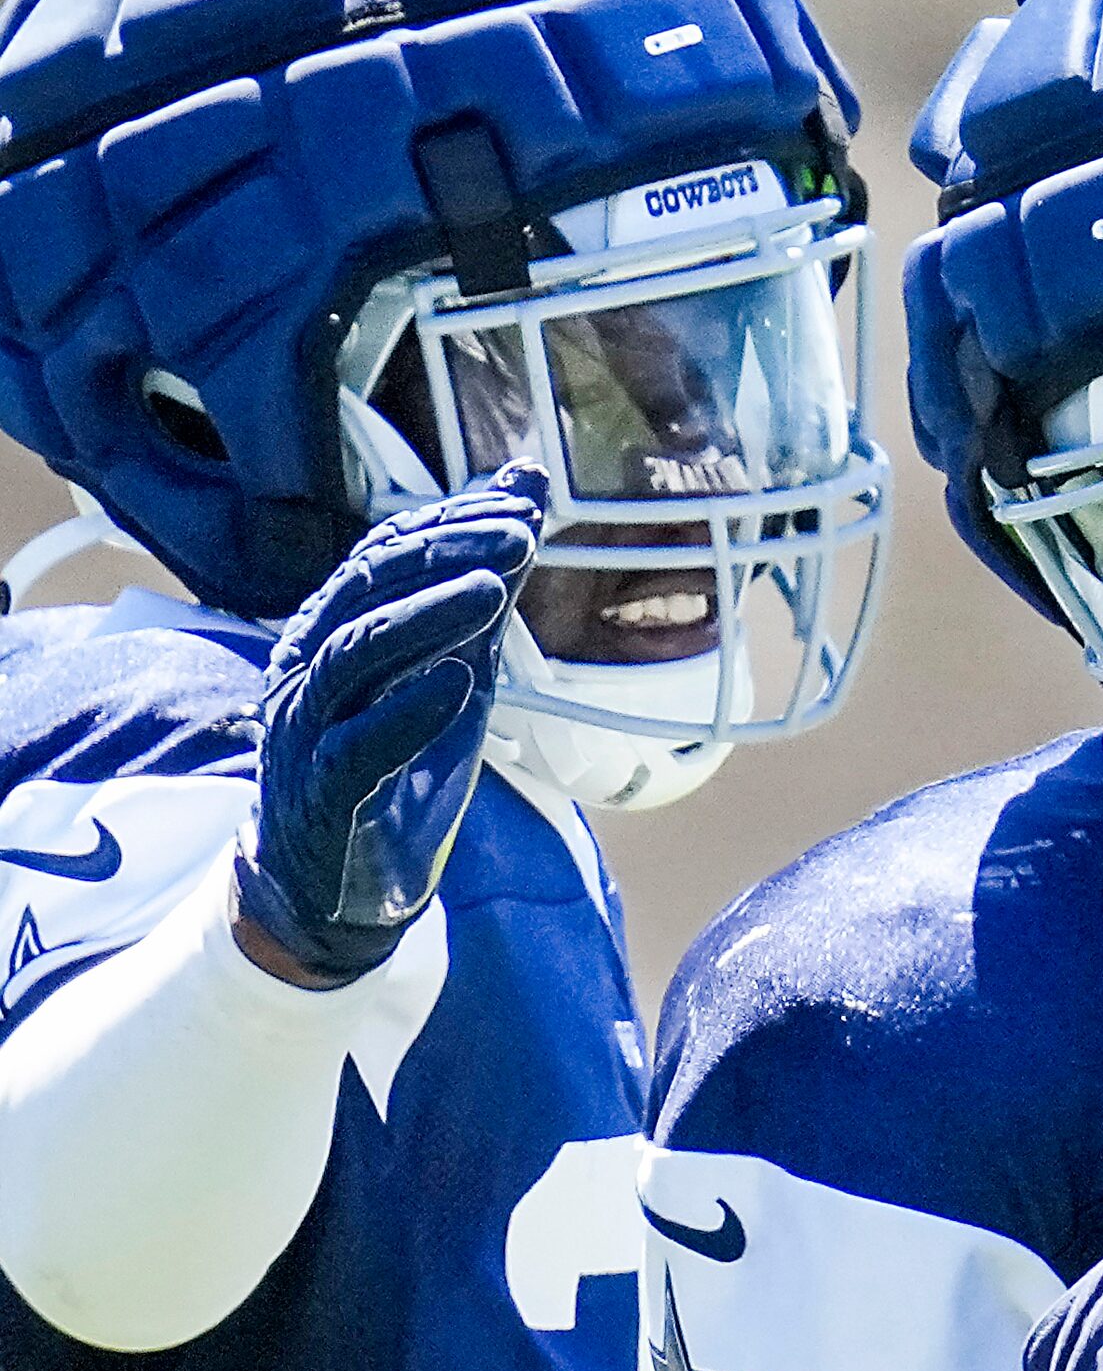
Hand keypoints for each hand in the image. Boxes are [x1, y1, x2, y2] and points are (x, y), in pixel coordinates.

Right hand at [232, 463, 544, 984]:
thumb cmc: (396, 761)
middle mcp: (307, 668)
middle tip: (520, 535)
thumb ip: (484, 583)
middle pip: (367, 592)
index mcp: (332, 630)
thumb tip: (527, 490)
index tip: (521, 505)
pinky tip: (457, 684)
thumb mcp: (456, 662)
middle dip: (444, 557)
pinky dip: (406, 712)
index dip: (449, 525)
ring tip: (493, 591)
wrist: (339, 881)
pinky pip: (356, 747)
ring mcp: (306, 730)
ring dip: (426, 617)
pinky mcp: (321, 793)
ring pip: (354, 656)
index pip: (383, 557)